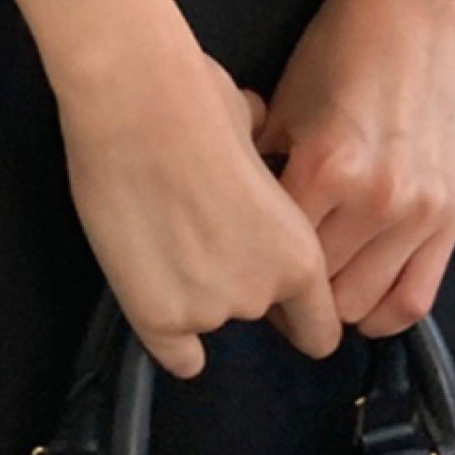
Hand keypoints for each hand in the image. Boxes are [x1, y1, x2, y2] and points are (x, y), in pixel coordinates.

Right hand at [52, 0, 343, 379]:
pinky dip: (168, 336)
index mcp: (299, 255)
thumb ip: (260, 163)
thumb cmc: (198, 100)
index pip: (317, 328)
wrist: (136, 103)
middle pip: (254, 313)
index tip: (276, 302)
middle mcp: (261, 294)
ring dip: (193, 291)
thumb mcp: (254, 134)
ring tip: (162, 241)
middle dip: (235, 282)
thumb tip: (252, 135)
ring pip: (207, 320)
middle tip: (202, 238)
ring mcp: (208, 311)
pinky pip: (174, 353)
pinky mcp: (157, 316)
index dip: (293, 312)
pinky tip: (155, 301)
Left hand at [255, 0, 454, 335]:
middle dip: (291, 293)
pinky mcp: (452, 217)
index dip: (255, 267)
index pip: (279, 258)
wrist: (410, 10)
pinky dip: (382, 311)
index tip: (242, 266)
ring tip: (315, 285)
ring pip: (363, 306)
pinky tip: (359, 296)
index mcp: (325, 168)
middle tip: (274, 277)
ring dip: (334, 303)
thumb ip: (262, 173)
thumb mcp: (280, 107)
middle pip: (320, 292)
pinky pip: (415, 299)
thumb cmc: (339, 50)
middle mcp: (377, 198)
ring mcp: (420, 212)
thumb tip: (236, 228)